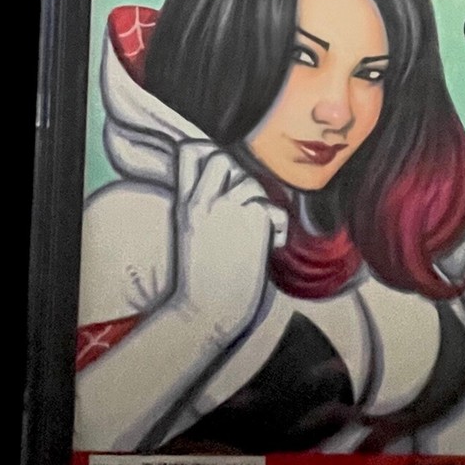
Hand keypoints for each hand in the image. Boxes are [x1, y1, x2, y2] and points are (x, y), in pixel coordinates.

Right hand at [172, 141, 287, 345]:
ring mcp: (228, 210)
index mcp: (185, 204)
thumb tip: (227, 184)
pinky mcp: (254, 223)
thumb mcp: (189, 233)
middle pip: (221, 158)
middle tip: (243, 203)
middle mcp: (204, 202)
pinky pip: (274, 209)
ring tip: (259, 231)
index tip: (219, 175)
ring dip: (261, 203)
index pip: (190, 153)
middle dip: (236, 174)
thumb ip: (202, 205)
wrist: (207, 311)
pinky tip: (274, 244)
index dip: (206, 154)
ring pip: (251, 183)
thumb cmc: (201, 279)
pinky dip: (280, 226)